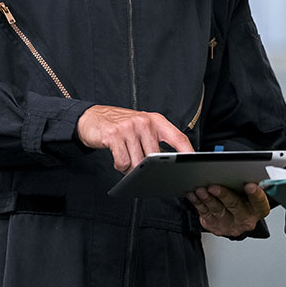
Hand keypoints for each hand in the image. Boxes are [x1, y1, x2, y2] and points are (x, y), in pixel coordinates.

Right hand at [76, 105, 192, 172]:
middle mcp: (144, 122)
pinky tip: (117, 157)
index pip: (178, 138)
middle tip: (141, 168)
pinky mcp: (113, 135)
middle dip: (149, 168)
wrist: (91, 117)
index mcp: (156, 120)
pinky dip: (120, 166)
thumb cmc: (120, 125)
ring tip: (126, 159)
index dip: (188, 152)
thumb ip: (156, 141)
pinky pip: (122, 162)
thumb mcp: (142, 127)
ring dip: (131, 169)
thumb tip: (169, 164)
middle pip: (156, 157)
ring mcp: (129, 128)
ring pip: (138, 162)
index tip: (194, 164)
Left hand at [187, 183, 270, 236]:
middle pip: (235, 206)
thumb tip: (240, 164)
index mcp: (258, 209)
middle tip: (214, 186)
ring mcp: (229, 225)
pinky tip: (194, 195)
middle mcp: (245, 219)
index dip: (256, 194)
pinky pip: (205, 214)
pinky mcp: (215, 226)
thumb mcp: (251, 188)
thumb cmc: (244, 197)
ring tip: (200, 189)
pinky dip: (198, 203)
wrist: (236, 216)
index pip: (259, 202)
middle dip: (224, 195)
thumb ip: (249, 177)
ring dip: (208, 199)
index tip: (249, 185)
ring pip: (218, 210)